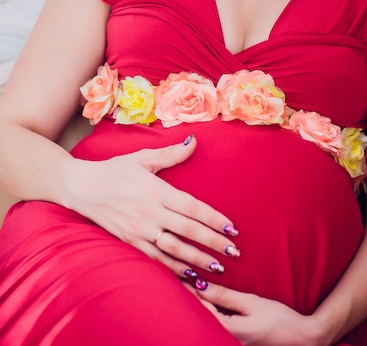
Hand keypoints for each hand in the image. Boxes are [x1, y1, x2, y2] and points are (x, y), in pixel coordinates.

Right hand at [65, 135, 239, 277]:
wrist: (81, 187)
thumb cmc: (115, 170)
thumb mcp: (143, 158)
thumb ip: (171, 154)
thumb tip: (194, 141)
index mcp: (156, 190)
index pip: (192, 207)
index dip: (214, 219)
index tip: (232, 228)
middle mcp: (150, 212)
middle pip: (188, 230)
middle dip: (213, 242)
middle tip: (233, 252)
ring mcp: (139, 230)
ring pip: (174, 249)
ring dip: (197, 259)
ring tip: (217, 267)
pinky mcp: (129, 242)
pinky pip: (155, 259)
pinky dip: (173, 268)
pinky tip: (189, 274)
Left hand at [190, 282, 317, 345]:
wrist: (302, 338)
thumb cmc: (279, 319)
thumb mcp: (252, 302)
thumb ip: (225, 296)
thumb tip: (201, 286)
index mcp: (229, 331)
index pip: (201, 310)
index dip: (189, 292)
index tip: (181, 275)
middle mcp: (227, 341)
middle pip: (201, 319)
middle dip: (191, 300)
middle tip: (182, 280)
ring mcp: (232, 344)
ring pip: (208, 323)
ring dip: (200, 306)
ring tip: (191, 288)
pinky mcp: (238, 343)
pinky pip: (218, 327)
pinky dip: (211, 313)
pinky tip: (209, 302)